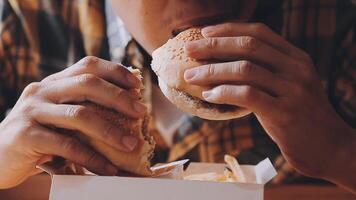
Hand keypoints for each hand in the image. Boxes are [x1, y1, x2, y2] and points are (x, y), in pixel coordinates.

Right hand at [0, 56, 146, 188]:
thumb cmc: (41, 136)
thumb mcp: (60, 116)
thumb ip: (84, 108)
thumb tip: (129, 109)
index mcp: (54, 83)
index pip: (88, 65)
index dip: (115, 71)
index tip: (138, 84)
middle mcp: (42, 91)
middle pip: (86, 84)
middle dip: (118, 97)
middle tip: (141, 112)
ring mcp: (32, 111)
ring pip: (79, 115)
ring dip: (110, 131)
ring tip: (131, 145)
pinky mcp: (26, 136)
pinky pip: (67, 146)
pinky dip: (92, 158)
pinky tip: (108, 169)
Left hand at [184, 23, 355, 189]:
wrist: (328, 147)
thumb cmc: (299, 117)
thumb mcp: (288, 86)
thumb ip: (266, 72)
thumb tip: (224, 66)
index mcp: (296, 58)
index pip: (259, 33)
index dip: (229, 29)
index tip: (204, 32)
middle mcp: (296, 68)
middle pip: (247, 46)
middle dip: (213, 46)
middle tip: (189, 50)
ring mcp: (292, 89)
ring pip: (244, 69)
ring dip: (211, 71)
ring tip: (190, 76)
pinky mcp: (284, 112)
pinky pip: (247, 95)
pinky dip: (223, 92)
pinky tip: (208, 96)